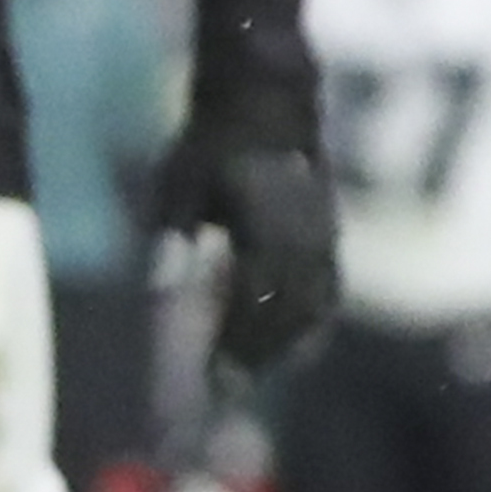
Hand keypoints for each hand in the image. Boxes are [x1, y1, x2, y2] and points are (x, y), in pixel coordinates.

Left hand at [152, 0, 336, 377]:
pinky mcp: (331, 237)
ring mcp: (325, 237)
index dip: (236, 342)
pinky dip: (304, 324)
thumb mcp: (179, 182)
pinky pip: (325, 292)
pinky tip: (281, 347)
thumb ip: (175, 234)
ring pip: (313, 308)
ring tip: (247, 375)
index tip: (211, 377)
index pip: (255, 298)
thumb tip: (159, 285)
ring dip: (282, 345)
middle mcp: (305, 236)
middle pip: (287, 313)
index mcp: (266, 224)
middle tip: (222, 389)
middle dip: (256, 355)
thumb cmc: (212, 141)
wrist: (268, 102)